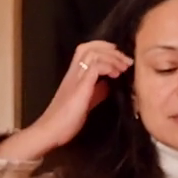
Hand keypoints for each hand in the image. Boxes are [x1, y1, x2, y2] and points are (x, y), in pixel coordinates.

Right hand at [0, 42, 132, 160]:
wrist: (51, 130)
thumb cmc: (66, 120)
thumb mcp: (86, 102)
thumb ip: (96, 92)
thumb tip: (108, 86)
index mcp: (74, 75)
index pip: (86, 50)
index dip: (104, 47)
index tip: (119, 55)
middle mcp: (73, 72)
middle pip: (89, 47)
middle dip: (111, 49)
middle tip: (126, 59)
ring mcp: (76, 78)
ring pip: (93, 54)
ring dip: (112, 58)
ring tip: (123, 67)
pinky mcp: (80, 87)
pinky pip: (94, 68)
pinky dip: (108, 67)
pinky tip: (115, 75)